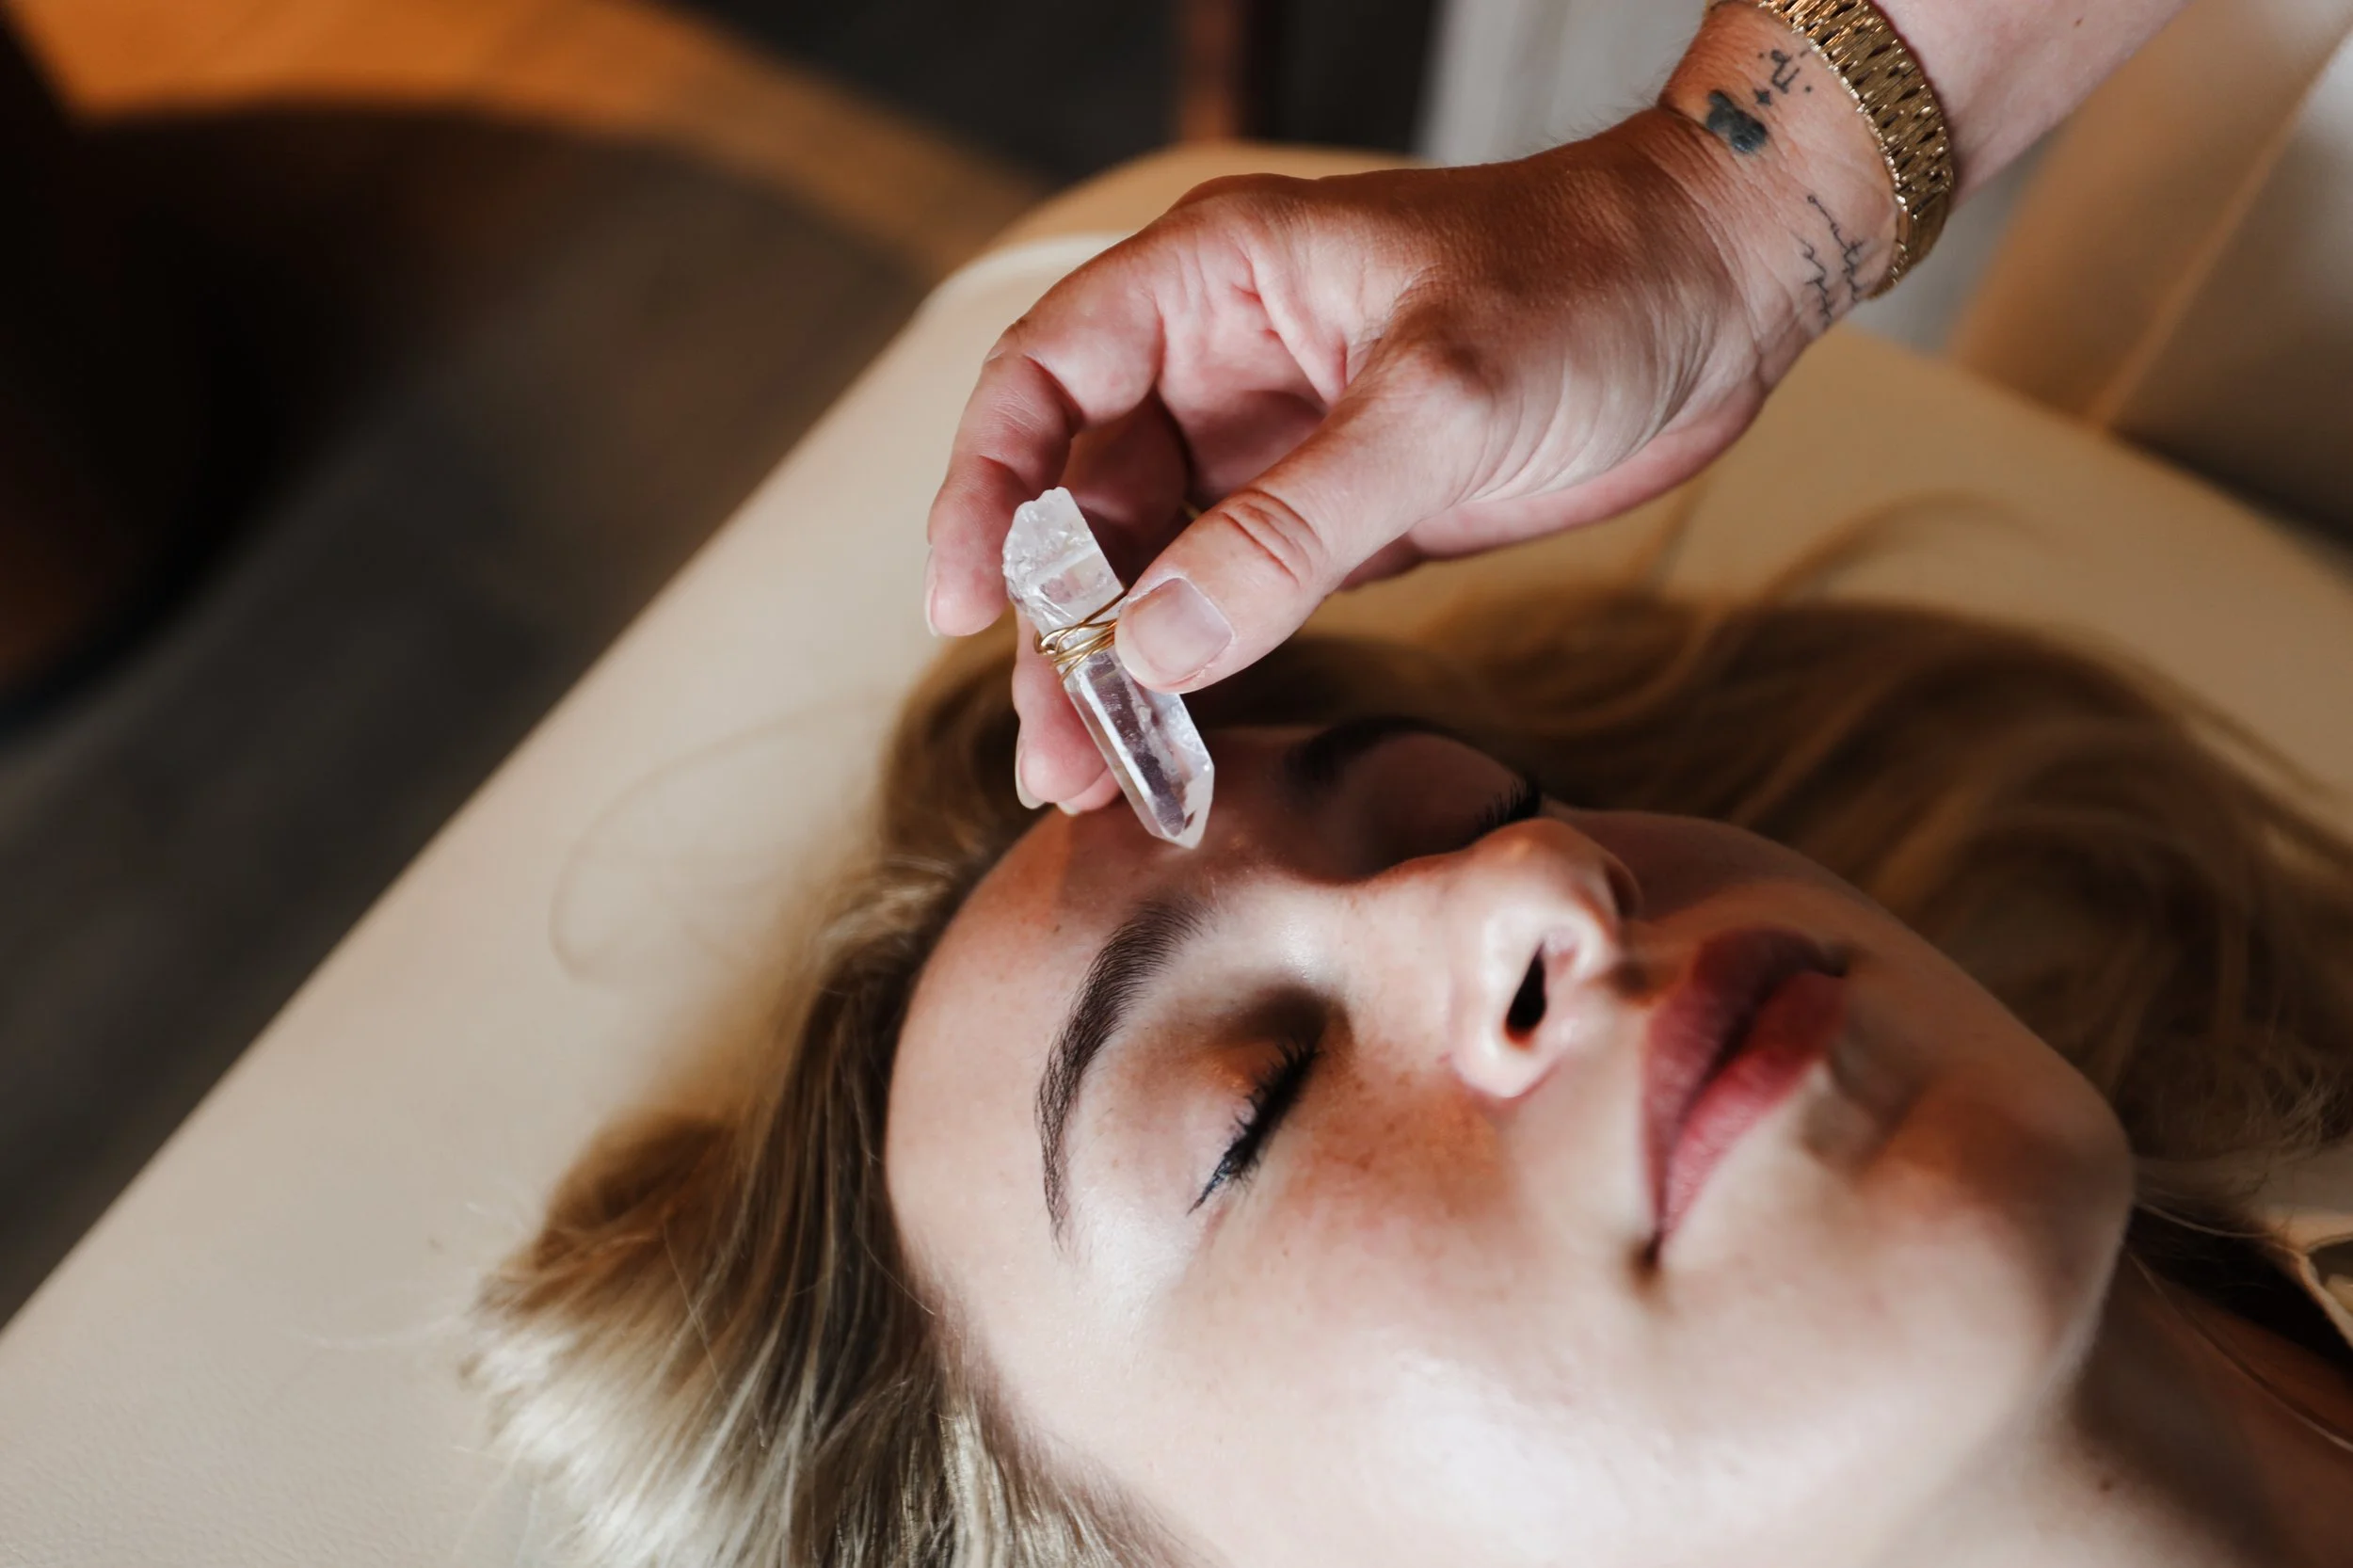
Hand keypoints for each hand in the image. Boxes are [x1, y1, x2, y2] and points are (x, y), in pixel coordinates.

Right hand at [926, 111, 1808, 811]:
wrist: (1724, 295)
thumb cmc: (1589, 286)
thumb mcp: (1441, 403)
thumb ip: (1295, 528)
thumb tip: (1151, 646)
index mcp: (1214, 282)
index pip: (1044, 379)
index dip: (986, 491)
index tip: (961, 607)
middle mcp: (1223, 361)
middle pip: (1085, 498)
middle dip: (1056, 626)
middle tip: (1050, 751)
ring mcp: (1277, 445)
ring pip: (1154, 567)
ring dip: (1120, 669)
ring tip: (1094, 778)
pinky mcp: (1337, 518)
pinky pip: (1235, 601)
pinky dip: (1200, 673)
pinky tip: (1176, 743)